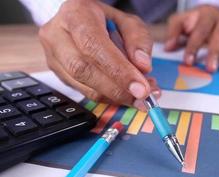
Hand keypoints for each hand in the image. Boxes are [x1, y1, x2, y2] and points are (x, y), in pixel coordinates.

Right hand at [39, 0, 159, 109]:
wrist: (80, 21)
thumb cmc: (104, 20)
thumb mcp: (128, 21)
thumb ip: (139, 41)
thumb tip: (142, 67)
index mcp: (76, 14)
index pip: (94, 45)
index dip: (118, 70)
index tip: (140, 87)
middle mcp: (57, 34)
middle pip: (83, 69)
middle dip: (117, 88)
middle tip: (142, 96)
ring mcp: (53, 56)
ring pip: (82, 85)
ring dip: (114, 96)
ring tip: (137, 96)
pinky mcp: (57, 73)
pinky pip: (83, 92)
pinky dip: (107, 97)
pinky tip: (123, 94)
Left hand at [165, 5, 218, 72]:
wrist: (211, 12)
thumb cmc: (193, 21)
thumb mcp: (180, 21)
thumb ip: (173, 32)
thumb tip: (168, 47)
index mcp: (206, 15)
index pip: (200, 31)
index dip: (194, 47)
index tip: (188, 62)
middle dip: (215, 53)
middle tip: (211, 69)